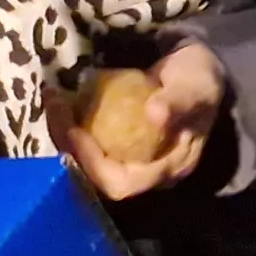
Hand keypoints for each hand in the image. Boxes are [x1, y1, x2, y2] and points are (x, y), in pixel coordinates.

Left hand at [48, 44, 226, 200]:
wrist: (200, 71)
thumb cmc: (202, 82)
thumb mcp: (197, 88)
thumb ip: (179, 103)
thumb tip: (155, 115)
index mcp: (168, 169)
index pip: (122, 184)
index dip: (93, 163)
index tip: (76, 131)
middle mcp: (146, 171)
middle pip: (96, 174)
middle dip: (70, 145)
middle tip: (55, 107)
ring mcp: (131, 157)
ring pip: (87, 158)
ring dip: (64, 133)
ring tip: (53, 100)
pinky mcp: (119, 141)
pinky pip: (90, 141)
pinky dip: (72, 123)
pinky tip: (61, 99)